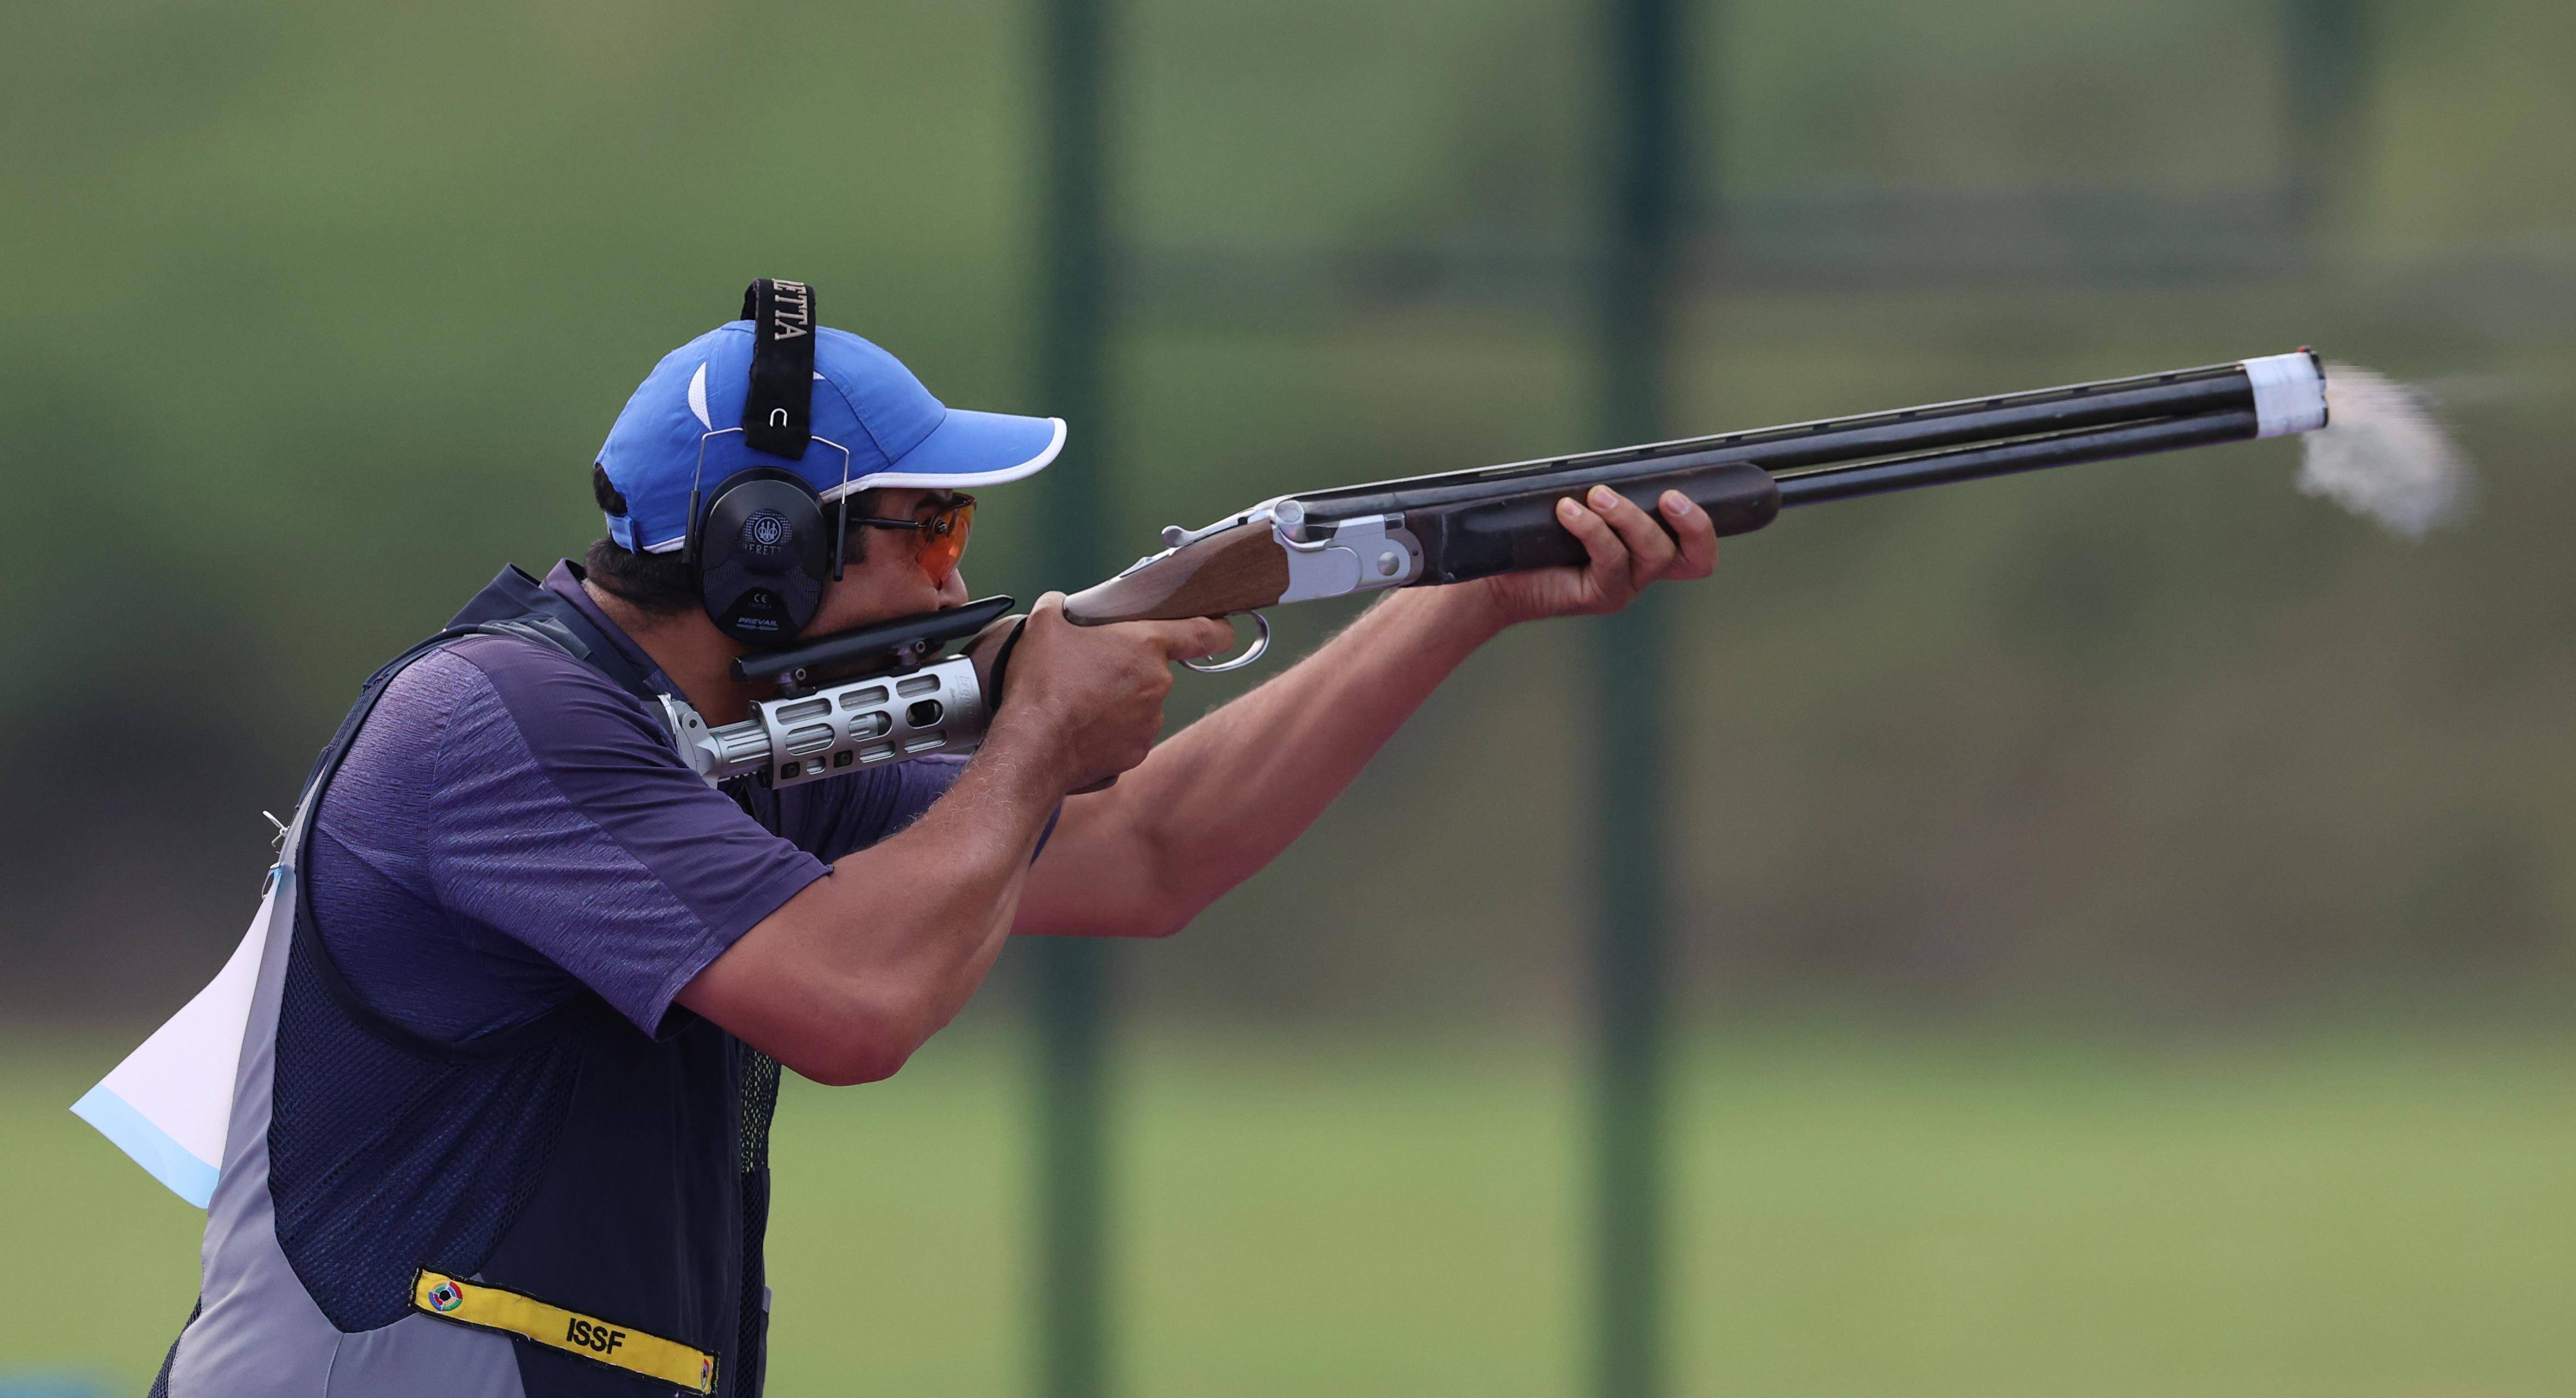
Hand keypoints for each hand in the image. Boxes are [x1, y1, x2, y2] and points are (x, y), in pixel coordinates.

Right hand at [986, 594, 1233, 791]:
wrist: (1032, 747)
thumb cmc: (1042, 682)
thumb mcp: (1044, 624)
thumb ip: (1060, 606)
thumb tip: (1060, 605)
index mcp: (1146, 646)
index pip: (1204, 633)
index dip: (1217, 628)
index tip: (1222, 628)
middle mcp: (1158, 686)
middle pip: (1155, 669)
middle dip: (1130, 666)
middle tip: (1093, 667)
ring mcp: (1149, 724)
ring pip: (1141, 704)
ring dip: (1119, 700)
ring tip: (1080, 700)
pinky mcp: (1135, 754)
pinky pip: (1127, 734)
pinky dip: (1109, 730)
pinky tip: (1080, 726)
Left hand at [1471, 486, 1718, 626]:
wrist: (1497, 573)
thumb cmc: (1537, 535)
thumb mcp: (1580, 505)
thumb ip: (1606, 492)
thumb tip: (1618, 462)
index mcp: (1647, 549)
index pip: (1697, 551)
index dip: (1704, 529)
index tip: (1681, 492)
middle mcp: (1642, 571)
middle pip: (1693, 558)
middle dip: (1690, 523)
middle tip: (1667, 497)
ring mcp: (1623, 587)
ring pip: (1653, 554)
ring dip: (1629, 517)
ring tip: (1595, 495)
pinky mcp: (1599, 596)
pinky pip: (1611, 560)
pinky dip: (1591, 528)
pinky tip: (1567, 511)